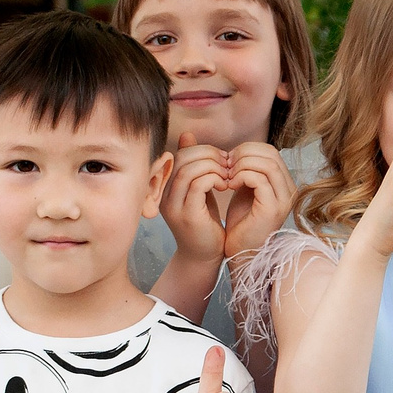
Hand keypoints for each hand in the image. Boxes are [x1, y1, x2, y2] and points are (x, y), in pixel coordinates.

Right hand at [161, 135, 232, 262]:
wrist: (204, 257)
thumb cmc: (203, 222)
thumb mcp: (197, 189)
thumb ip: (193, 165)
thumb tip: (187, 135)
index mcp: (164, 187)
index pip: (177, 154)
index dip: (200, 149)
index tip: (220, 158)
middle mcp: (164, 195)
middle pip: (181, 159)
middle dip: (208, 155)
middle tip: (227, 162)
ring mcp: (174, 206)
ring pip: (189, 170)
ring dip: (213, 166)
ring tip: (228, 173)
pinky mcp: (188, 215)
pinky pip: (198, 185)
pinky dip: (215, 179)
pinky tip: (226, 185)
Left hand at [221, 141, 296, 260]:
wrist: (241, 252)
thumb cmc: (241, 222)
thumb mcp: (246, 190)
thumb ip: (248, 170)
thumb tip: (237, 150)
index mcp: (285, 184)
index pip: (271, 151)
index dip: (248, 149)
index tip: (229, 160)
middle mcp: (289, 190)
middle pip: (270, 154)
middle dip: (244, 153)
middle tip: (226, 165)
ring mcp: (284, 200)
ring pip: (266, 164)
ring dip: (241, 164)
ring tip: (227, 175)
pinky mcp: (272, 209)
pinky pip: (259, 179)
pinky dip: (241, 176)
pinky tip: (230, 185)